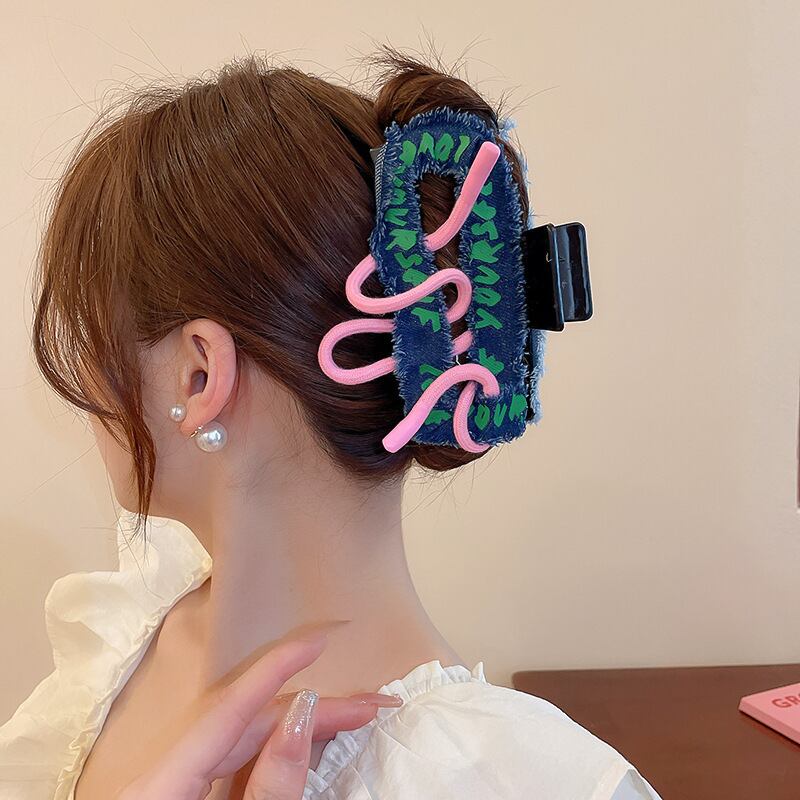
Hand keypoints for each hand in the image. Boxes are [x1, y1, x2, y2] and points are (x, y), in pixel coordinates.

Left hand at [118, 627, 401, 799]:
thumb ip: (268, 788)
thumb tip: (303, 717)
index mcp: (159, 786)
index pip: (226, 710)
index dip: (274, 669)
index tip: (319, 640)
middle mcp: (166, 779)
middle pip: (246, 728)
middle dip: (312, 711)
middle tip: (371, 705)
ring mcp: (179, 792)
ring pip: (245, 747)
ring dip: (301, 731)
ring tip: (353, 719)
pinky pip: (238, 770)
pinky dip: (279, 758)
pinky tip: (310, 746)